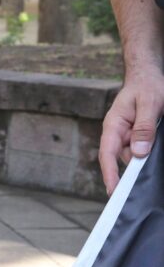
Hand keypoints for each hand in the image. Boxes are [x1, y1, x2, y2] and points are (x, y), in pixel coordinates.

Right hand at [99, 68, 163, 193]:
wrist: (148, 75)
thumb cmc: (147, 86)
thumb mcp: (150, 104)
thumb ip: (144, 128)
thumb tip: (139, 153)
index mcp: (113, 125)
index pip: (107, 154)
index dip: (110, 174)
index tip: (113, 191)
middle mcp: (117, 133)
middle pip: (124, 157)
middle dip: (136, 166)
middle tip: (146, 177)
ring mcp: (127, 135)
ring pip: (136, 154)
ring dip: (148, 154)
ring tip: (156, 132)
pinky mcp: (137, 136)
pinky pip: (143, 148)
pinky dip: (151, 149)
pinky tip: (157, 140)